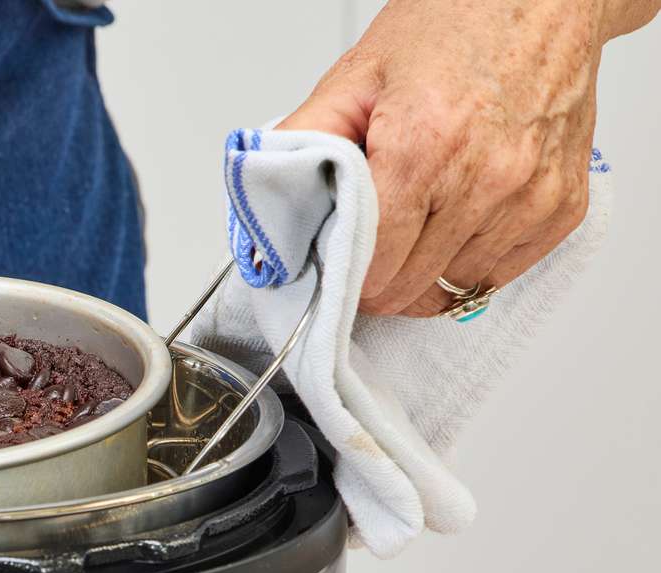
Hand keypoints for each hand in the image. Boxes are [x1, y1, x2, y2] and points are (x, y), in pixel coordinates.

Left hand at [280, 0, 636, 317]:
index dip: (344, 271)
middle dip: (379, 276)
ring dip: (426, 269)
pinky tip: (460, 219)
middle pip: (409, 286)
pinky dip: (473, 259)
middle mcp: (487, 177)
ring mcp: (532, 196)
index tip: (336, 262)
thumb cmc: (457, 23)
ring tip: (419, 218)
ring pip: (453, 285)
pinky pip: (502, 271)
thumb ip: (306, 137)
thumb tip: (269, 192)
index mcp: (426, 145)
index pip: (373, 263)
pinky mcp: (563, 207)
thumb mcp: (359, 74)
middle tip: (370, 244)